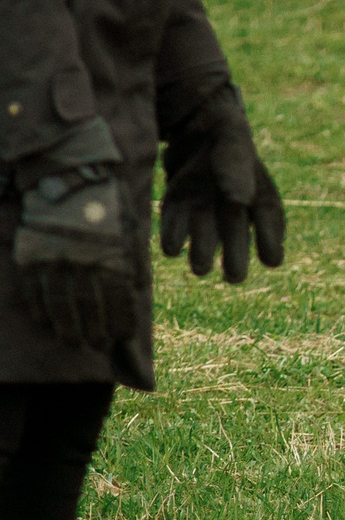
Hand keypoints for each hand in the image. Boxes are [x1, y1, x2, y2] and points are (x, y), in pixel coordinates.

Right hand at [12, 119, 136, 349]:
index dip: (121, 320)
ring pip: (59, 304)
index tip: (123, 335)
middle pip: (89, 307)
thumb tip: (140, 289)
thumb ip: (135, 259)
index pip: (119, 299)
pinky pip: (32, 290)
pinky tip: (45, 322)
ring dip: (67, 327)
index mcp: (111, 255)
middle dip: (95, 330)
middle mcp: (83, 263)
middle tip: (98, 345)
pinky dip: (39, 309)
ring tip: (74, 341)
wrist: (67, 174)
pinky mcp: (30, 255)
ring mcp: (53, 260)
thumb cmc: (106, 200)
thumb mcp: (131, 226)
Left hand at [159, 87, 285, 282]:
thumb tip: (239, 201)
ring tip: (200, 270)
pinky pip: (176, 223)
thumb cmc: (217, 127)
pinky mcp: (177, 200)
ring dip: (202, 252)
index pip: (268, 217)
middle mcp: (231, 198)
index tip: (273, 260)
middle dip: (234, 256)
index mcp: (256, 185)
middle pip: (235, 232)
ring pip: (205, 232)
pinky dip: (174, 236)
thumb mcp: (231, 139)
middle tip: (234, 279)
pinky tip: (171, 250)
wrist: (187, 116)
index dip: (271, 240)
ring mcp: (203, 200)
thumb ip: (235, 169)